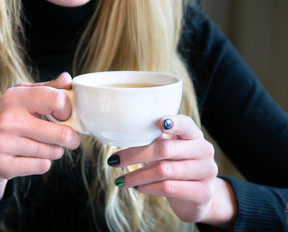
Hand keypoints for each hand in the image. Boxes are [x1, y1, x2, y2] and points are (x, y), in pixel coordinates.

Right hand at [0, 73, 80, 199]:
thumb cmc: (13, 118)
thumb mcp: (27, 97)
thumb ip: (50, 88)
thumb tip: (67, 79)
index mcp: (15, 97)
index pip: (58, 100)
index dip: (68, 110)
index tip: (64, 116)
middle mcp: (7, 119)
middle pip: (62, 134)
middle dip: (71, 138)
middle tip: (69, 138)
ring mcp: (2, 143)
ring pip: (54, 152)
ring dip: (55, 150)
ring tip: (43, 145)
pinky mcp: (2, 165)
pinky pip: (43, 166)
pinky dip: (43, 163)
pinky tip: (31, 157)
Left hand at [108, 114, 236, 229]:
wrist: (198, 197)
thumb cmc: (177, 166)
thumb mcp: (169, 151)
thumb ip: (155, 139)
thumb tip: (127, 132)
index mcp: (194, 135)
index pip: (186, 124)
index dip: (174, 122)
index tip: (159, 122)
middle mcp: (204, 150)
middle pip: (165, 149)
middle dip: (135, 155)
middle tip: (113, 160)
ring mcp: (206, 172)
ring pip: (164, 170)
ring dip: (137, 175)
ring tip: (120, 180)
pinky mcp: (202, 193)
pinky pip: (169, 188)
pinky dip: (149, 187)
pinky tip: (138, 187)